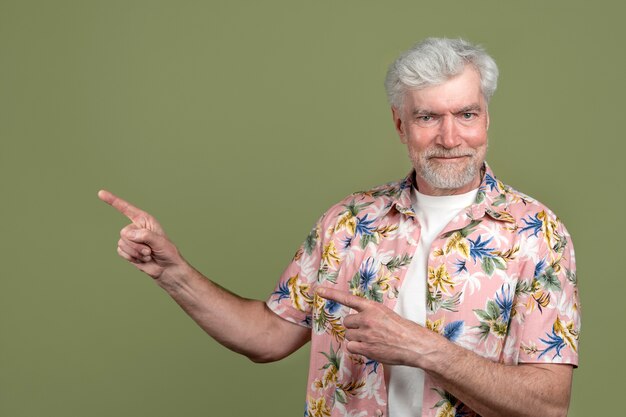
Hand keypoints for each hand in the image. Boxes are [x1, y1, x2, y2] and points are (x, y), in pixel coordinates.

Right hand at [98, 190, 185, 279]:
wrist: (166, 268)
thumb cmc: (167, 252)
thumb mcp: (160, 242)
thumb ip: (145, 235)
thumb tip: (128, 233)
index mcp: (144, 220)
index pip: (126, 208)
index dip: (113, 201)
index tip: (100, 193)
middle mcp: (136, 228)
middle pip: (124, 233)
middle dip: (137, 245)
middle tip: (149, 251)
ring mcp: (130, 239)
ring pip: (121, 243)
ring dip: (135, 252)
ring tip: (147, 255)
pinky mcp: (127, 250)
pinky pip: (120, 251)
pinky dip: (131, 257)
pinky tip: (141, 259)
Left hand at [316, 287, 437, 366]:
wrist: (415, 344)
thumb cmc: (403, 330)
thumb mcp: (386, 314)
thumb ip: (371, 315)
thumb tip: (358, 323)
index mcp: (372, 307)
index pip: (347, 298)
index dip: (331, 294)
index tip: (318, 290)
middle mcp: (367, 318)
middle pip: (347, 322)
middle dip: (355, 327)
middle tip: (369, 331)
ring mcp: (366, 334)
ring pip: (349, 335)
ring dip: (357, 339)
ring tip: (373, 340)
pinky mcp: (366, 348)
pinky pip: (351, 347)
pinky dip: (357, 349)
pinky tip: (370, 348)